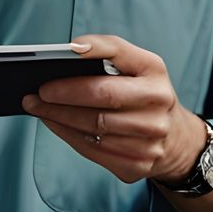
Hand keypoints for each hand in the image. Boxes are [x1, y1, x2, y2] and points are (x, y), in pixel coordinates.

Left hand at [23, 34, 204, 185]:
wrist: (175, 140)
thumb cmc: (143, 94)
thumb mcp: (137, 67)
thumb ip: (109, 53)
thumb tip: (70, 50)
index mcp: (155, 71)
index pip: (120, 52)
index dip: (94, 48)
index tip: (66, 49)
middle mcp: (158, 103)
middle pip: (102, 95)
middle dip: (64, 92)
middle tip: (38, 91)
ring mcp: (151, 137)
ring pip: (94, 126)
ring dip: (58, 116)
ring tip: (37, 107)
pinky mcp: (139, 163)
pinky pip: (94, 149)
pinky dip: (68, 134)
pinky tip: (54, 124)